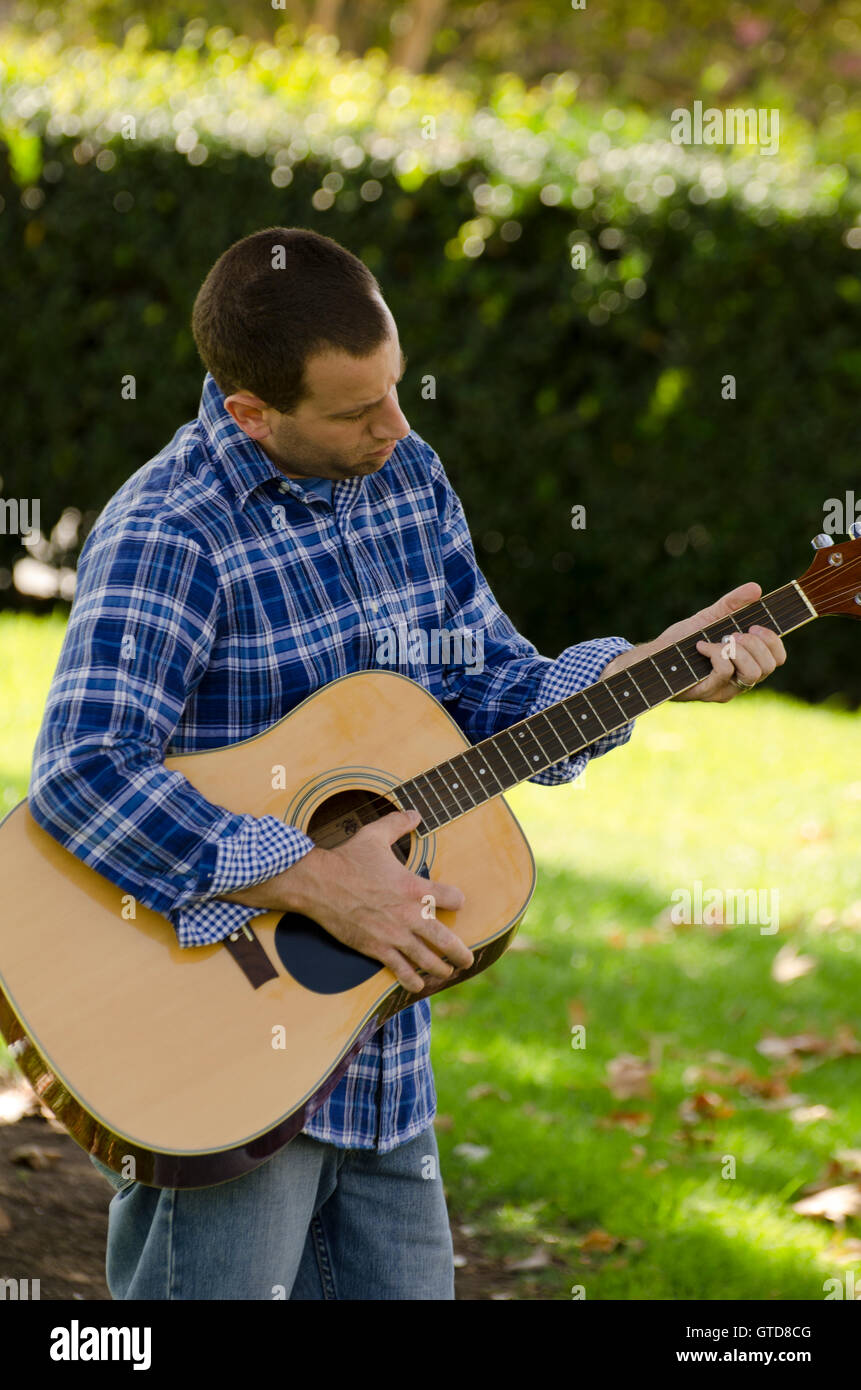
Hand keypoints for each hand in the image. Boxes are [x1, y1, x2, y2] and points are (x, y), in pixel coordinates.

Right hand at [222, 809, 470, 992]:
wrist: (318, 884)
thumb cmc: (347, 859)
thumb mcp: (375, 835)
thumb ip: (398, 824)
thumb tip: (414, 813)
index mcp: (415, 887)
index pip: (453, 898)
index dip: (457, 900)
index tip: (457, 902)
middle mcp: (410, 915)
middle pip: (447, 940)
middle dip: (461, 953)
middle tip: (468, 959)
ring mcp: (394, 936)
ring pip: (427, 960)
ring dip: (441, 968)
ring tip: (448, 972)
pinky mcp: (376, 949)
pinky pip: (401, 971)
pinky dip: (413, 980)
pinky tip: (419, 985)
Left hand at [658, 581, 785, 702]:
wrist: (655, 656)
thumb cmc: (684, 640)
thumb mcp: (711, 617)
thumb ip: (733, 603)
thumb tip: (756, 588)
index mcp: (748, 662)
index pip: (778, 659)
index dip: (773, 641)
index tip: (755, 626)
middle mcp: (741, 680)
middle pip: (768, 666)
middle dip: (754, 644)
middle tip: (733, 633)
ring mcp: (726, 689)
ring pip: (752, 673)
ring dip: (737, 650)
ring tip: (720, 640)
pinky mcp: (709, 692)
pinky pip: (725, 672)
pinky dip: (715, 653)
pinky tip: (700, 646)